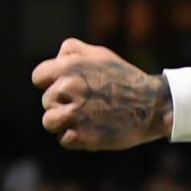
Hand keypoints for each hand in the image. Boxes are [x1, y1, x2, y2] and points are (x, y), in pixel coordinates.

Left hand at [33, 38, 172, 150]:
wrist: (152, 106)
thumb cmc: (125, 78)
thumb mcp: (100, 54)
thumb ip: (72, 50)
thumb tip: (56, 59)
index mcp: (69, 67)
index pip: (38, 77)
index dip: (49, 83)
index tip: (65, 89)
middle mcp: (68, 88)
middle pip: (46, 102)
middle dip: (61, 104)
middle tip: (86, 104)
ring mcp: (74, 114)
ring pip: (49, 122)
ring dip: (64, 123)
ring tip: (84, 118)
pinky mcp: (82, 136)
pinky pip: (64, 140)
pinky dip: (76, 138)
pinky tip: (93, 130)